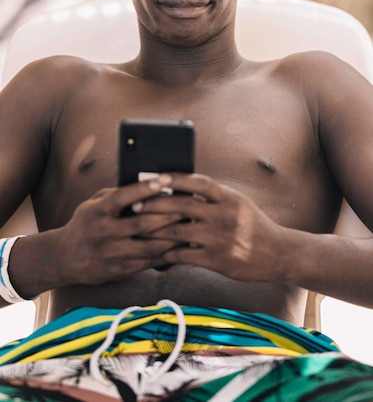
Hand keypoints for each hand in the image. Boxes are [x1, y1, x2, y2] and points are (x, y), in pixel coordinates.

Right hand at [53, 177, 182, 285]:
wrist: (64, 258)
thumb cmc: (86, 224)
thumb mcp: (93, 204)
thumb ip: (116, 195)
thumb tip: (147, 185)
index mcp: (98, 212)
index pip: (123, 197)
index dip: (145, 188)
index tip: (165, 179)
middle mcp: (104, 233)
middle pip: (142, 224)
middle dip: (169, 214)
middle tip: (190, 205)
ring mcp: (112, 254)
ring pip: (150, 246)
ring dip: (173, 236)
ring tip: (192, 226)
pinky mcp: (120, 270)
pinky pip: (149, 262)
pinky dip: (167, 254)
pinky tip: (181, 246)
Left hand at [135, 173, 287, 282]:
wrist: (279, 253)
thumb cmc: (253, 225)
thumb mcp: (238, 203)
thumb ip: (213, 196)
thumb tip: (182, 187)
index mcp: (228, 197)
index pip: (197, 182)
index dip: (174, 178)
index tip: (155, 178)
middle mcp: (222, 215)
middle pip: (181, 206)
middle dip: (154, 205)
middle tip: (135, 206)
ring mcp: (219, 238)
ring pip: (177, 231)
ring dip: (155, 230)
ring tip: (139, 229)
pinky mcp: (216, 260)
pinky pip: (183, 255)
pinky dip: (167, 252)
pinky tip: (157, 252)